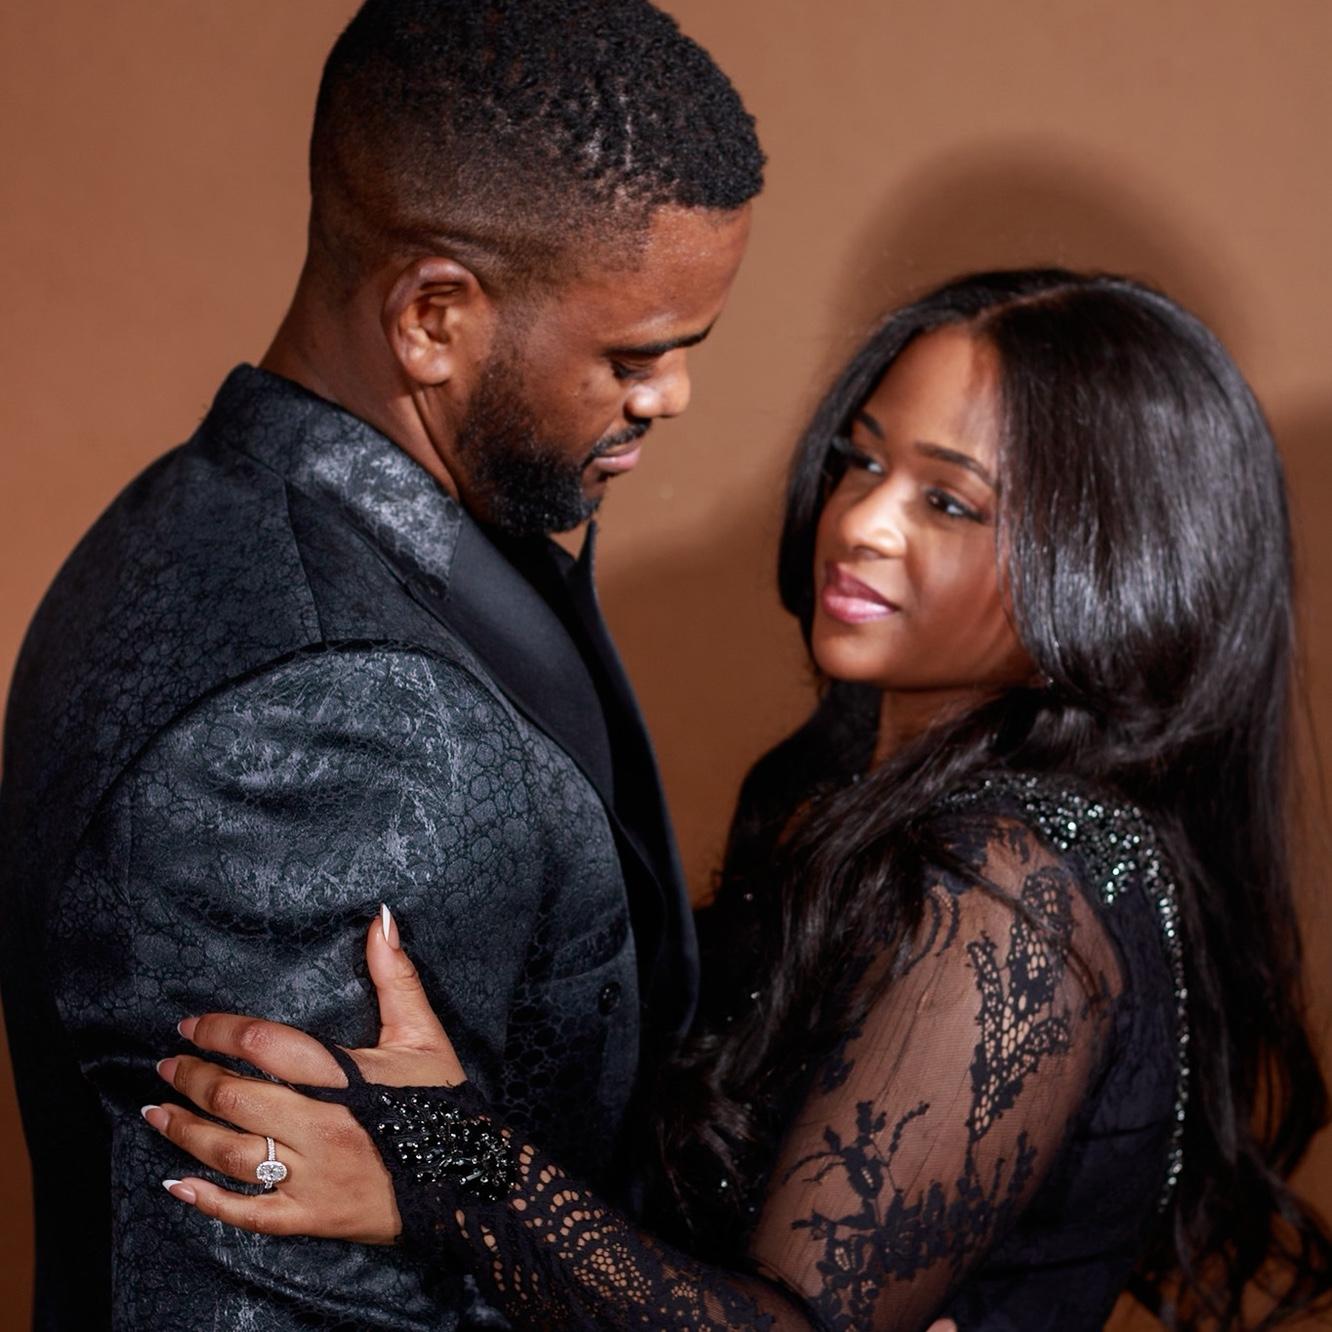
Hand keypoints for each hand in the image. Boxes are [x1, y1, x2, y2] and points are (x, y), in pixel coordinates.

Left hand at [143, 905, 458, 1241]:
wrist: (470, 1182)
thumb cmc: (443, 1103)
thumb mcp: (423, 1035)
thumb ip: (396, 976)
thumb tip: (380, 919)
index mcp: (344, 1078)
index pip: (266, 1044)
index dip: (221, 1031)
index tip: (191, 1025)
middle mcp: (321, 1127)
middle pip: (236, 1098)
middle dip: (192, 1078)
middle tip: (166, 1065)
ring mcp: (312, 1177)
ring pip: (231, 1153)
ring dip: (186, 1131)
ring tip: (156, 1112)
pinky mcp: (310, 1218)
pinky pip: (248, 1213)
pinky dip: (208, 1201)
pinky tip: (177, 1185)